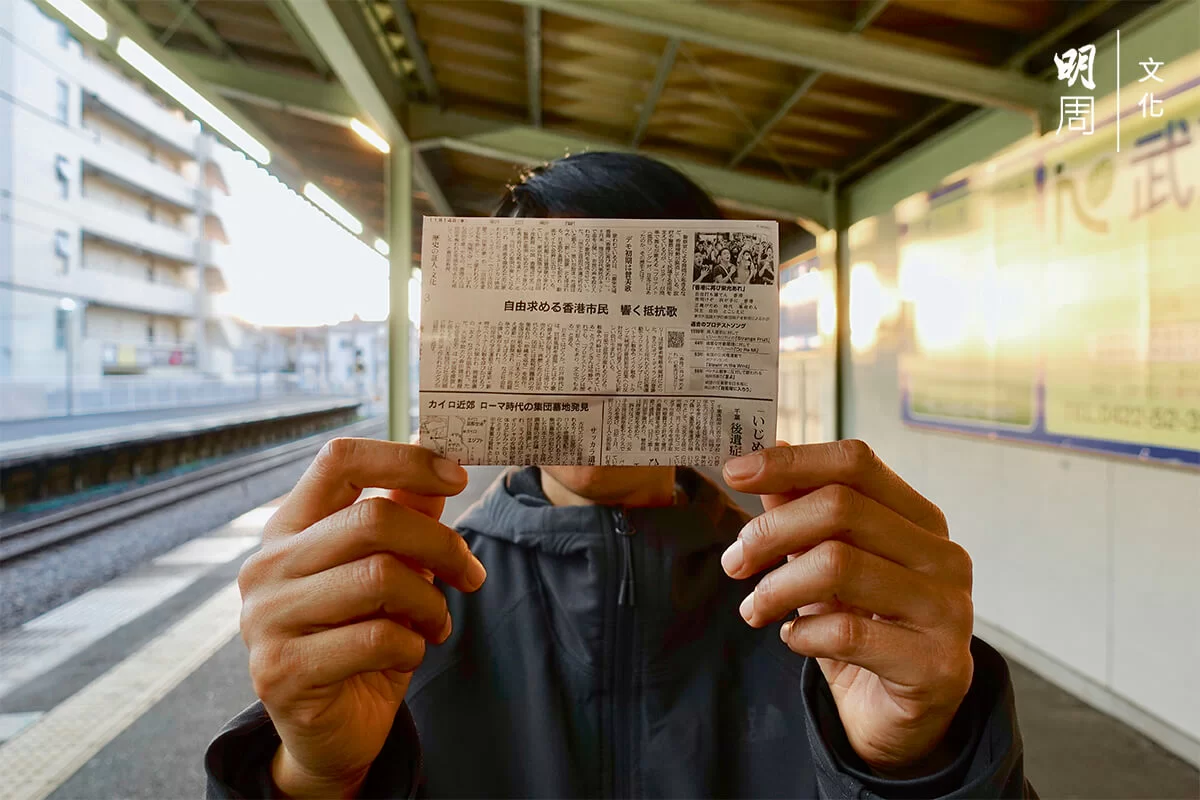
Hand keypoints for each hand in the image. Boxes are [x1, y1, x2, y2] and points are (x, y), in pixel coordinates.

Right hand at [237, 438, 484, 797]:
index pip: (339, 459)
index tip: (456, 476)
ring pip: (380, 577)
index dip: (405, 459)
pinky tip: (410, 653)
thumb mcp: (390, 566)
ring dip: (431, 603)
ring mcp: (266, 618)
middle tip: (471, 573)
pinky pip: (375, 638)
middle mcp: (267, 565)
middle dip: (440, 544)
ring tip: (438, 622)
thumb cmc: (363, 636)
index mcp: (290, 526)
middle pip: (373, 519)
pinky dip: (412, 645)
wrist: (330, 731)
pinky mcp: (282, 671)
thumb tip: (430, 443)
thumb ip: (405, 510)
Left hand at [721, 440, 973, 774]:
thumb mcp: (826, 563)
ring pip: (839, 565)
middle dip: (770, 530)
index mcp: (921, 520)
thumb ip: (801, 513)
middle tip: (734, 562)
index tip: (734, 471)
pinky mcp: (935, 664)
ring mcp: (947, 609)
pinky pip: (847, 632)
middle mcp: (943, 556)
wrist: (897, 715)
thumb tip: (761, 460)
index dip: (791, 462)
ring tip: (754, 608)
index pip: (856, 464)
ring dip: (776, 587)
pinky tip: (793, 638)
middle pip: (841, 507)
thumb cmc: (863, 628)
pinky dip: (803, 633)